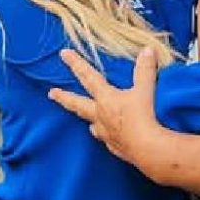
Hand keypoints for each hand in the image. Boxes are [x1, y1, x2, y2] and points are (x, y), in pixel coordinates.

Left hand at [46, 49, 171, 176]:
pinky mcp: (115, 146)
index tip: (63, 54)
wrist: (147, 149)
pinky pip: (107, 139)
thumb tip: (147, 50)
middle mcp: (100, 115)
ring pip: (91, 124)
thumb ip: (144, 70)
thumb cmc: (143, 117)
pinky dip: (105, 135)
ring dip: (87, 118)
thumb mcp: (145, 90)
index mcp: (105, 98)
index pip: (88, 76)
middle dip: (64, 97)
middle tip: (52, 94)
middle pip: (78, 104)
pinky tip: (108, 136)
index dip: (76, 63)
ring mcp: (105, 133)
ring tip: (84, 118)